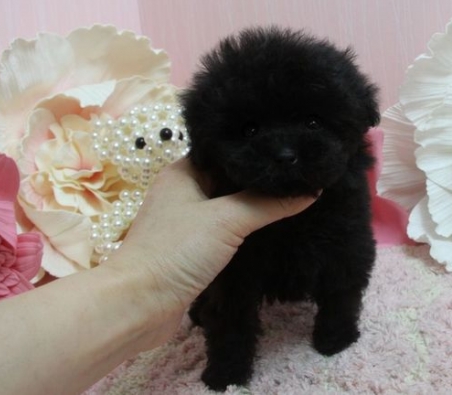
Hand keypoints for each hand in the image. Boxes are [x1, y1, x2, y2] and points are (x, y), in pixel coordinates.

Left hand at [105, 158, 316, 324]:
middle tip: (300, 172)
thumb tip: (311, 190)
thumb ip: (268, 203)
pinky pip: (224, 231)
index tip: (290, 148)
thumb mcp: (227, 219)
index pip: (225, 151)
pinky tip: (272, 227)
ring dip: (253, 206)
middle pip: (228, 179)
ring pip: (227, 206)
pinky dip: (244, 229)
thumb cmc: (177, 250)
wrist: (139, 304)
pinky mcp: (191, 249)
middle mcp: (183, 191)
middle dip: (260, 180)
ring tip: (294, 195)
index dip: (256, 150)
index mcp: (183, 171)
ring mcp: (186, 222)